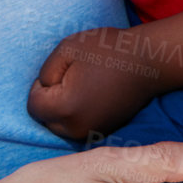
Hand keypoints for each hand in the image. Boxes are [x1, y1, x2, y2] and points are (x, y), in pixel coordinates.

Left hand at [27, 26, 163, 142]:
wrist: (148, 61)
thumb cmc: (107, 50)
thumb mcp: (67, 49)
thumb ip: (45, 73)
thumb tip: (43, 91)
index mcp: (66, 109)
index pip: (34, 105)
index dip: (40, 84)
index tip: (62, 70)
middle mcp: (77, 128)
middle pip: (45, 119)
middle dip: (51, 99)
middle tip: (73, 77)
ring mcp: (91, 133)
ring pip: (60, 125)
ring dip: (63, 108)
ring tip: (83, 85)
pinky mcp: (102, 132)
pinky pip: (77, 126)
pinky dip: (78, 113)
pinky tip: (93, 94)